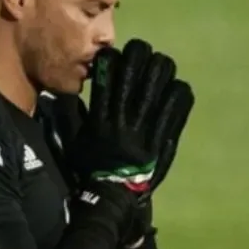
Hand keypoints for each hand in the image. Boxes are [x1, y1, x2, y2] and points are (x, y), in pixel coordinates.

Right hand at [60, 39, 193, 247]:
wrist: (114, 195)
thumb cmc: (91, 167)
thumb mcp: (73, 140)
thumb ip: (71, 114)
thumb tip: (67, 90)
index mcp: (101, 114)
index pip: (107, 69)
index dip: (112, 56)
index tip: (114, 59)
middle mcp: (124, 114)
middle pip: (138, 63)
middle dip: (140, 52)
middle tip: (141, 58)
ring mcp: (147, 123)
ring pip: (161, 75)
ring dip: (161, 67)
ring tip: (159, 71)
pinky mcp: (165, 133)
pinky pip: (179, 101)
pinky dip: (180, 91)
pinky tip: (174, 92)